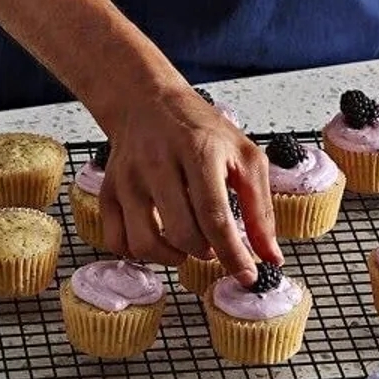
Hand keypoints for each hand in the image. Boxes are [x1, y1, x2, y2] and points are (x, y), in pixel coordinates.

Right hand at [98, 85, 281, 284]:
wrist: (148, 102)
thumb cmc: (201, 130)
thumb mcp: (244, 157)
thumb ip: (260, 209)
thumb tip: (270, 257)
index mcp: (198, 150)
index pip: (215, 216)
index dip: (233, 254)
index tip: (247, 276)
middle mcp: (158, 163)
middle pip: (182, 232)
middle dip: (206, 253)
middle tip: (215, 247)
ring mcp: (128, 178)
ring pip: (144, 242)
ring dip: (172, 258)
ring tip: (187, 247)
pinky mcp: (108, 190)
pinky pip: (116, 240)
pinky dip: (139, 253)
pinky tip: (158, 241)